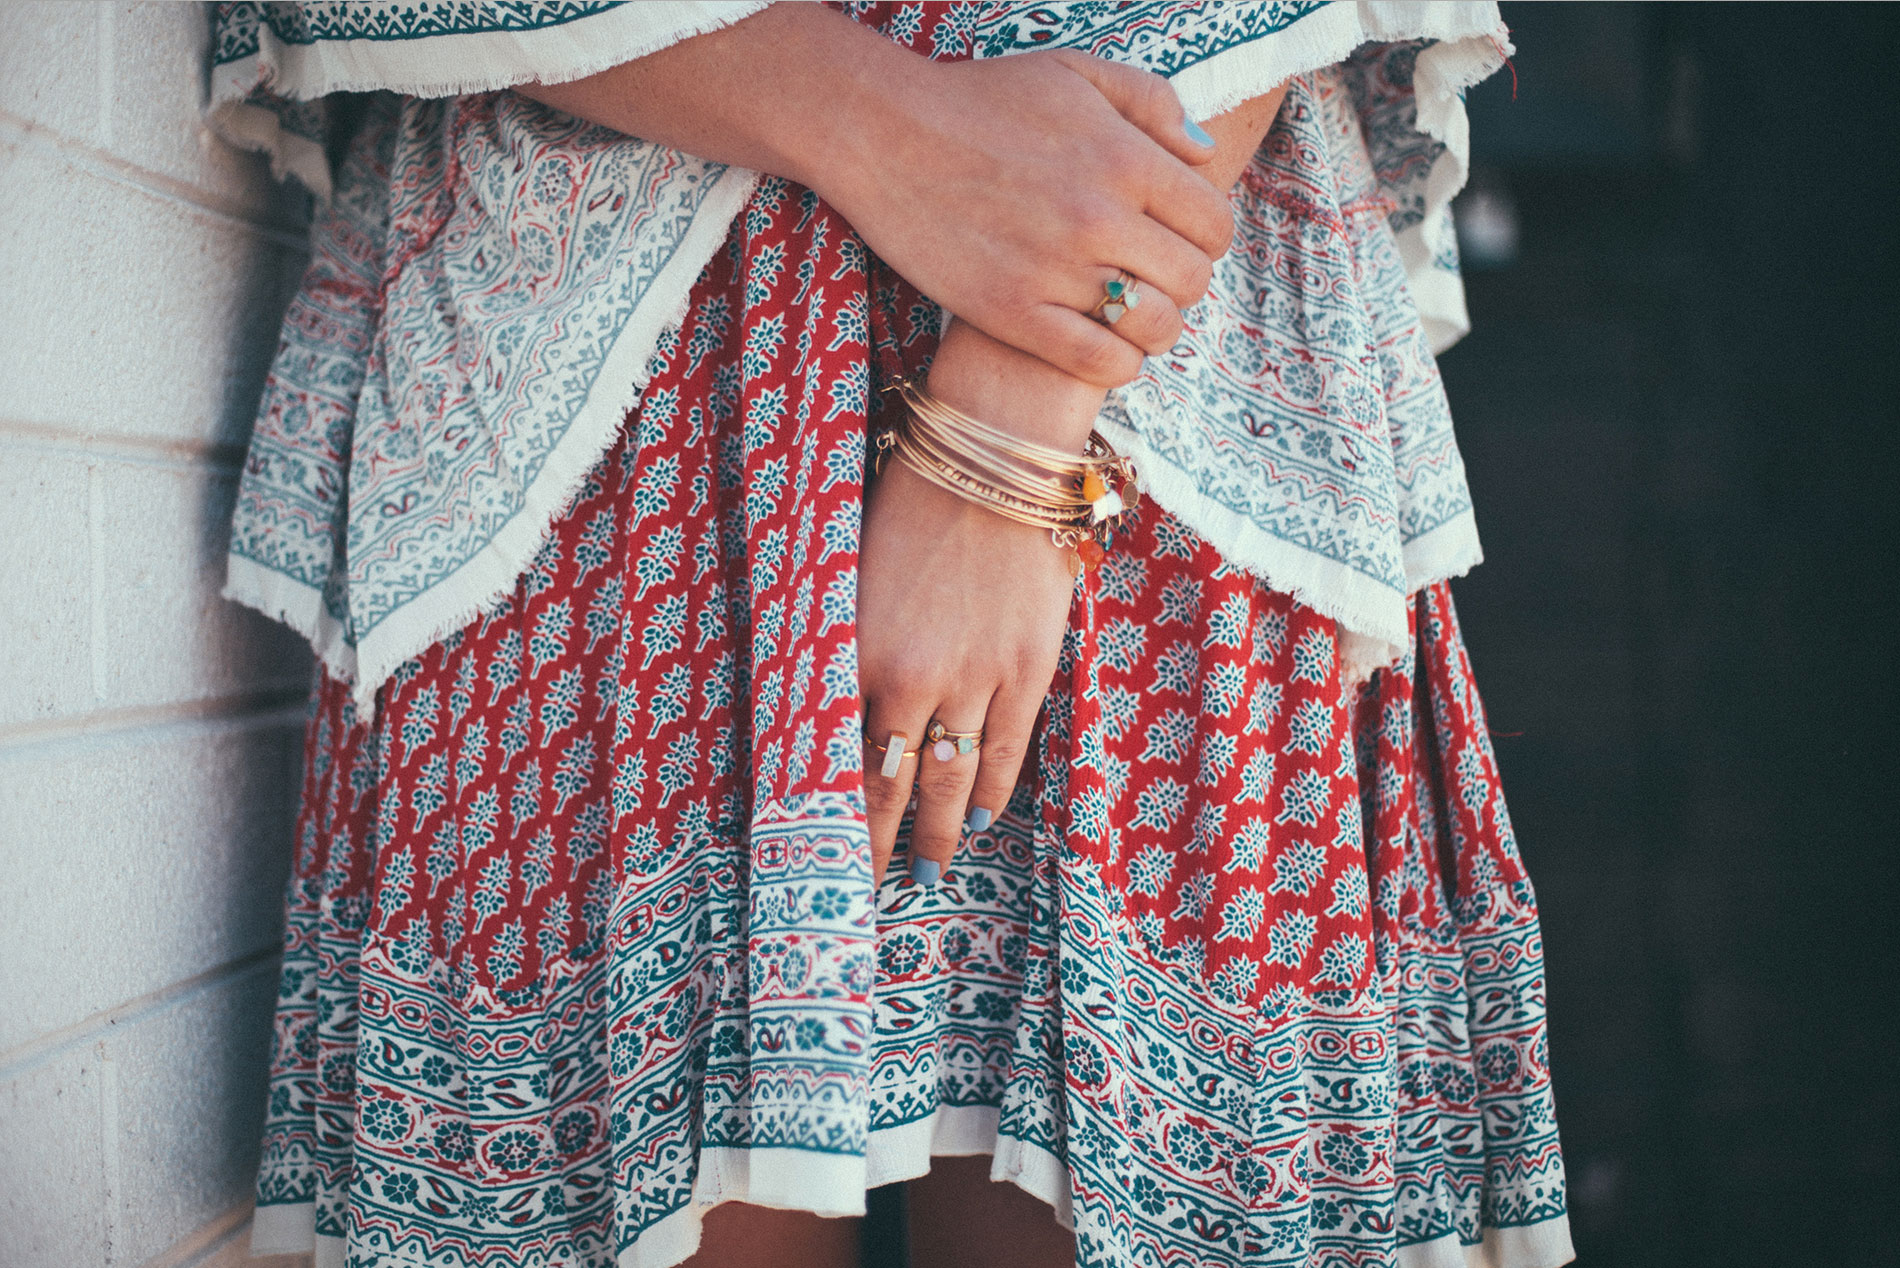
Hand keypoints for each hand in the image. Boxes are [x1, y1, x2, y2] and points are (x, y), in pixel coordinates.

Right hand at [812, 49, 1233, 387]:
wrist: (884, 133)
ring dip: (1152, 327)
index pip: (1214, 224)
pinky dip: (1116, 363)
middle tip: (1148, 276)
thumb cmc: (980, 101)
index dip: (1204, 237)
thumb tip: (1206, 156)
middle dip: (1181, 282)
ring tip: (1126, 313)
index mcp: (1125, 157)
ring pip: (1154, 328)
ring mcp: (1056, 270)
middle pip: (1192, 280)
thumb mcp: (1074, 72)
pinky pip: (1101, 363)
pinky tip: (1100, 344)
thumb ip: (1151, 102)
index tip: (1176, 238)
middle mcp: (1099, 216)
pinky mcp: (1012, 314)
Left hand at [856, 449, 1075, 885]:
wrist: (992, 459)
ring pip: (954, 779)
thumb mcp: (849, 574)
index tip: (822, 857)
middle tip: (869, 890)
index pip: (837, 759)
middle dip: (881, 843)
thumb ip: (840, 648)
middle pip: (894, 785)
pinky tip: (980, 819)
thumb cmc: (906, 502)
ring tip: (930, 871)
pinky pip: (1009, 747)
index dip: (833, 815)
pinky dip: (992, 788)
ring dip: (940, 832)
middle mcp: (914, 679)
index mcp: (856, 654)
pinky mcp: (1030, 667)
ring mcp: (979, 678)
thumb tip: (828, 712)